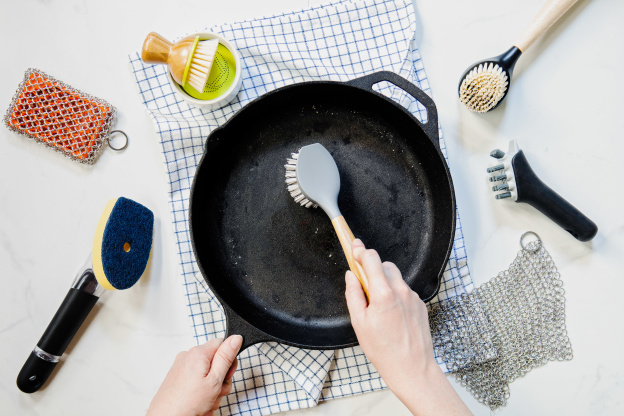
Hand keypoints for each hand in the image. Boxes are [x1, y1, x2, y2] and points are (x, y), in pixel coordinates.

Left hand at [147, 335, 242, 415]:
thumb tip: (235, 338)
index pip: (222, 343)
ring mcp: (180, 367)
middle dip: (220, 379)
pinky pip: (196, 380)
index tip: (227, 375)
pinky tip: (198, 403)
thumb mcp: (214, 380)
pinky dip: (200, 391)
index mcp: (198, 353)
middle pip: (215, 361)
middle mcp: (187, 357)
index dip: (229, 360)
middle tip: (215, 393)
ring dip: (211, 389)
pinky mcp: (177, 378)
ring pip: (206, 373)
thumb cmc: (186, 404)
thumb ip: (226, 357)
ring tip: (205, 402)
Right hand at [345, 239, 470, 415]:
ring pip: (396, 278)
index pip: (372, 259)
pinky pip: (405, 291)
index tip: (354, 246)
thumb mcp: (359, 323)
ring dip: (385, 282)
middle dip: (373, 269)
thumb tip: (351, 276)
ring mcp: (413, 297)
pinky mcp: (420, 304)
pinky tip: (392, 315)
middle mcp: (401, 291)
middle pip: (385, 265)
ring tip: (379, 306)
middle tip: (364, 286)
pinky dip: (396, 295)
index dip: (360, 251)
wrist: (412, 368)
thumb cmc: (384, 350)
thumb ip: (353, 294)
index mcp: (383, 294)